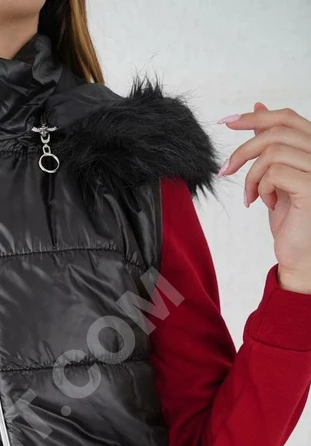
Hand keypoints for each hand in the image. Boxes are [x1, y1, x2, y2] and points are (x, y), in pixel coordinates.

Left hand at [217, 103, 310, 293]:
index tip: (225, 122)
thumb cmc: (292, 218)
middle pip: (276, 132)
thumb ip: (271, 144)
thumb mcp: (276, 175)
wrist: (301, 255)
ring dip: (251, 176)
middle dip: (243, 150)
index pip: (287, 117)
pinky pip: (274, 173)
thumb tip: (258, 108)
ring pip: (272, 152)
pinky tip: (265, 204)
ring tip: (251, 197)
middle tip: (225, 171)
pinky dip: (261, 188)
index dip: (254, 117)